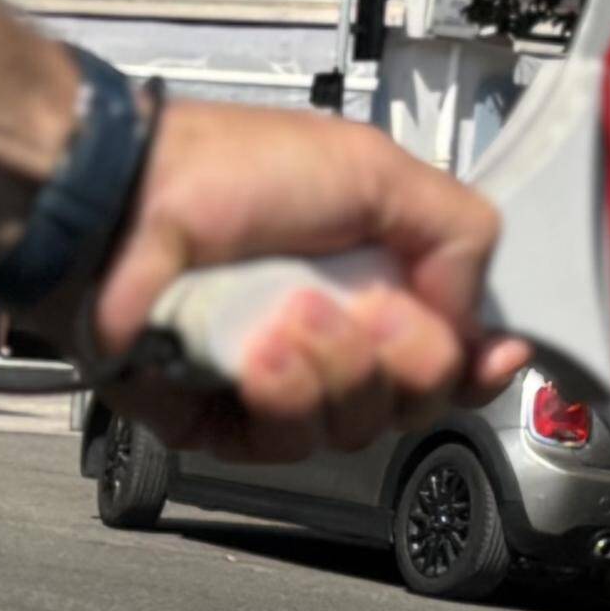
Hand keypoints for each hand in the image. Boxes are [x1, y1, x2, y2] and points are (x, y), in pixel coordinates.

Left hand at [75, 100, 529, 461]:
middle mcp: (331, 333)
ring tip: (287, 312)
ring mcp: (278, 382)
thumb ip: (457, 233)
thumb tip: (477, 320)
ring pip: (356, 426)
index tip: (488, 355)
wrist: (121, 206)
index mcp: (372, 274)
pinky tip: (255, 354)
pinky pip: (288, 443)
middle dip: (404, 354)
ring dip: (335, 367)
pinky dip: (281, 396)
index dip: (476, 362)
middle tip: (365, 304)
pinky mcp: (224, 421)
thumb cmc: (224, 172)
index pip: (451, 349)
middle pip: (417, 399)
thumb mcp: (373, 168)